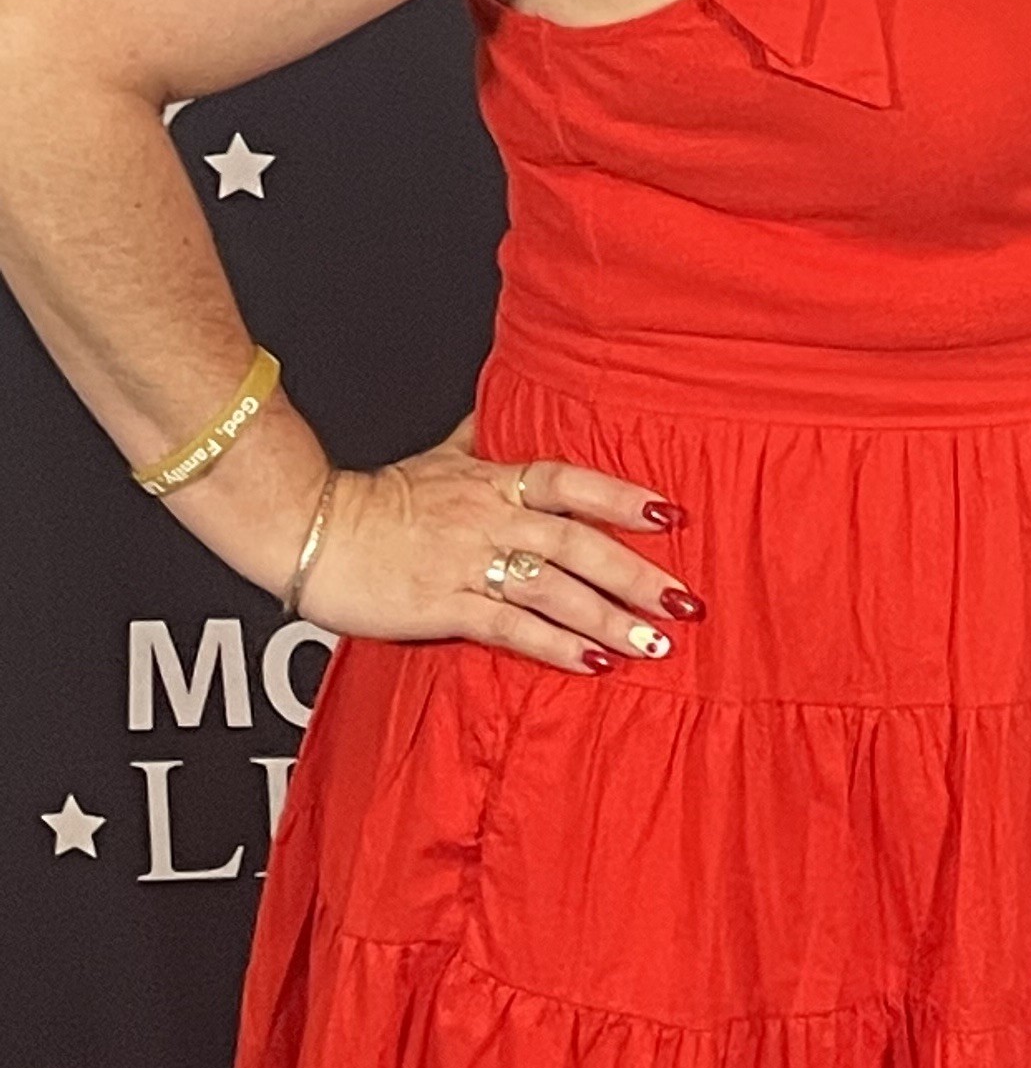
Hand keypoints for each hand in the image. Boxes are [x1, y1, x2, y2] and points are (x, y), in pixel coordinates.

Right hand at [295, 440, 700, 676]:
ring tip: (652, 644)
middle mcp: (490, 519)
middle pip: (577, 544)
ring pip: (554, 592)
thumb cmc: (377, 498)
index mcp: (493, 481)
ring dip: (608, 619)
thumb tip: (506, 403)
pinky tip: (591, 664)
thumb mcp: (438, 455)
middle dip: (635, 575)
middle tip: (683, 602)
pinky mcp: (443, 607)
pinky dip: (554, 646)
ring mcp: (468, 564)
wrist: (310, 531)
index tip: (671, 516)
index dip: (621, 496)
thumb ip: (481, 435)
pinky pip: (510, 628)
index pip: (571, 481)